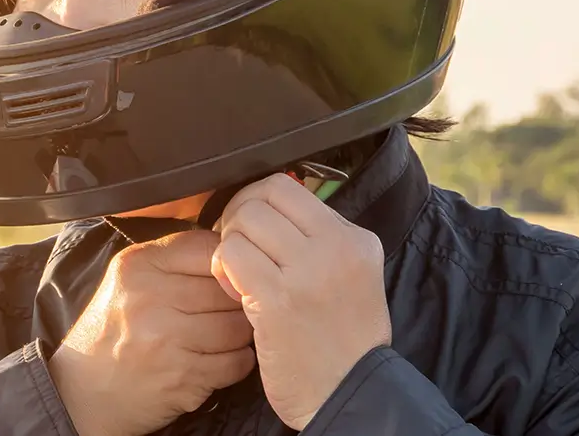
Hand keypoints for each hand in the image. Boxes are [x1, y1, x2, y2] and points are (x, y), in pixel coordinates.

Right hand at [49, 229, 255, 435]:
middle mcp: (150, 298)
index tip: (225, 277)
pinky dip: (235, 363)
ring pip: (238, 326)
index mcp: (137, 265)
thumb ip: (173, 261)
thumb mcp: (128, 280)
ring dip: (239, 334)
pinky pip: (236, 362)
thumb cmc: (112, 332)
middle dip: (235, 302)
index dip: (227, 263)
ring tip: (221, 338)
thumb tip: (235, 253)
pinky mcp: (183, 378)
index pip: (208, 247)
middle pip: (228, 289)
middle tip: (225, 312)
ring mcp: (167, 340)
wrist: (83, 393)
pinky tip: (217, 362)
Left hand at [209, 173, 392, 430]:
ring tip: (238, 275)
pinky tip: (234, 292)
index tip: (249, 226)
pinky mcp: (278, 299)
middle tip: (236, 248)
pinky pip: (231, 256)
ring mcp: (308, 272)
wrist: (350, 393)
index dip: (255, 200)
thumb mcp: (350, 277)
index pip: (287, 186)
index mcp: (356, 239)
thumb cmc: (342, 341)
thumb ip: (316, 242)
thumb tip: (265, 209)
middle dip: (237, 218)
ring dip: (229, 246)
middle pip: (262, 197)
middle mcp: (336, 248)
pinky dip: (222, 270)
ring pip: (243, 223)